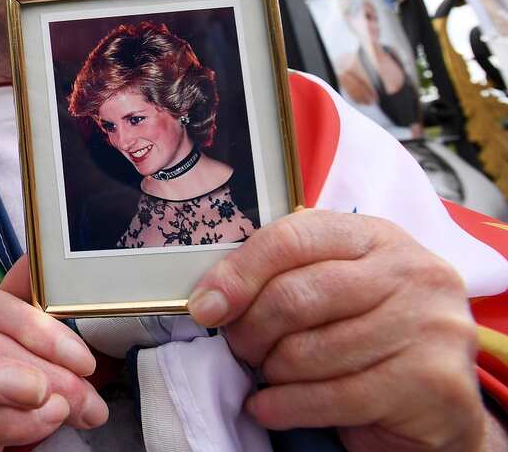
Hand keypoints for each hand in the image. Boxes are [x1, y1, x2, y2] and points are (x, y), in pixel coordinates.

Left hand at [187, 209, 486, 450]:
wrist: (439, 405)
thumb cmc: (371, 337)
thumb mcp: (335, 290)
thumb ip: (286, 276)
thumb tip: (211, 298)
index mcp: (378, 238)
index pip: (292, 239)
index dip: (239, 273)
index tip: (206, 306)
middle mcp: (413, 273)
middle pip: (296, 296)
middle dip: (251, 329)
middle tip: (240, 348)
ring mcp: (429, 327)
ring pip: (310, 351)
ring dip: (273, 372)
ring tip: (268, 377)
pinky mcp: (431, 382)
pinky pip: (333, 396)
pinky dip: (286, 406)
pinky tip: (269, 408)